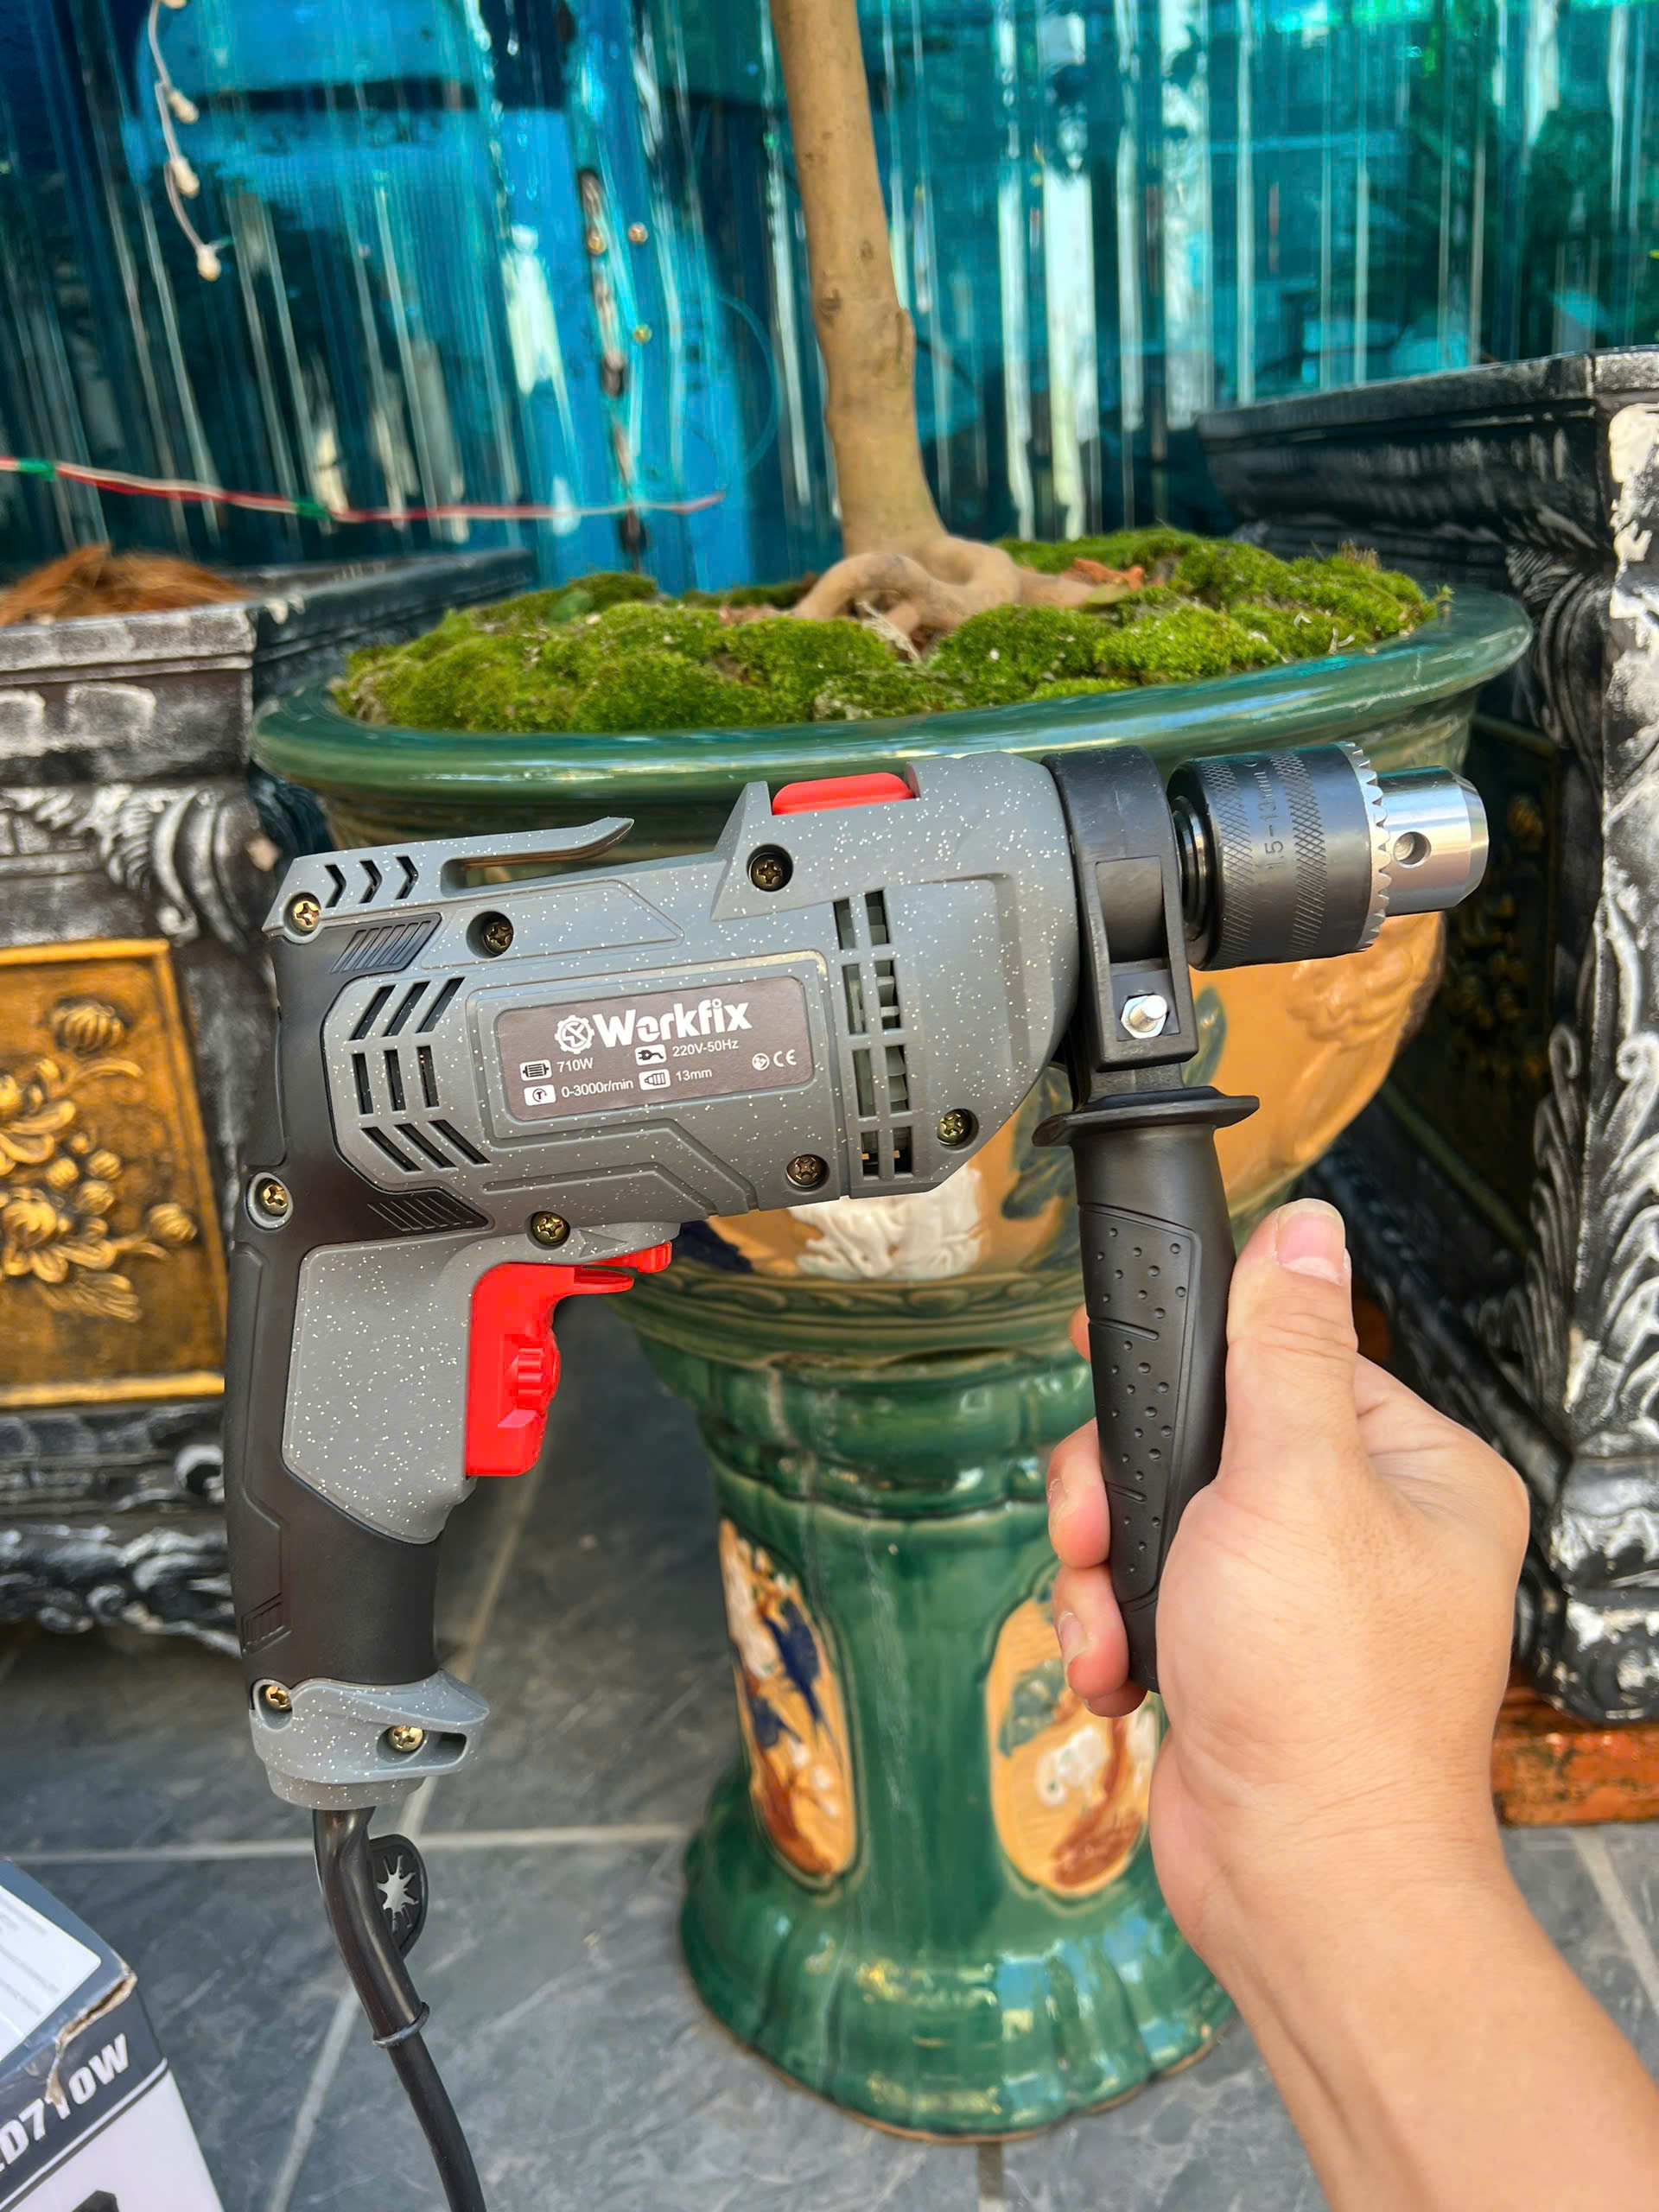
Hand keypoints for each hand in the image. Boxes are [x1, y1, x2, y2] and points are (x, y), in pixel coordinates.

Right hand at [1045, 1197, 1528, 1981]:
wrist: (1300, 1883)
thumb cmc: (1326, 1702)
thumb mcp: (1294, 1482)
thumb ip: (1283, 1349)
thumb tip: (1306, 1232)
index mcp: (1413, 1471)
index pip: (1287, 1357)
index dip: (1192, 1363)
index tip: (1116, 1357)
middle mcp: (1360, 1527)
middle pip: (1199, 1436)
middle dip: (1125, 1485)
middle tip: (1103, 1520)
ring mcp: (1292, 1595)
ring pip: (1153, 1516)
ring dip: (1105, 1565)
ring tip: (1113, 1613)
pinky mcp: (1234, 1653)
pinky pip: (1143, 1594)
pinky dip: (1113, 1627)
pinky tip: (1122, 1668)